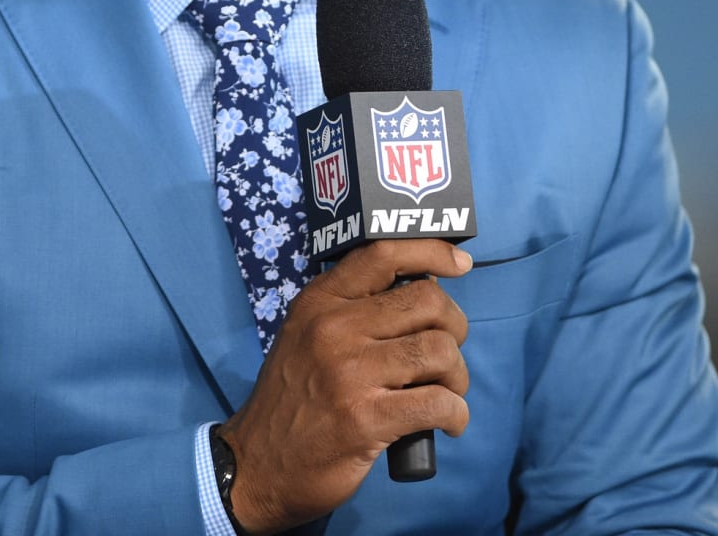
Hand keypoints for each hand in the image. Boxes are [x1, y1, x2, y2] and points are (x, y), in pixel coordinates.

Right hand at [220, 238, 472, 533]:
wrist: (256, 466)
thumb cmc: (295, 397)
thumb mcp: (308, 334)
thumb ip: (353, 308)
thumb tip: (423, 291)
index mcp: (321, 301)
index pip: (384, 253)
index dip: (432, 251)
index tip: (460, 264)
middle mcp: (335, 328)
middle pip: (428, 302)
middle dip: (454, 327)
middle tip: (445, 354)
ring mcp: (350, 374)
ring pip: (440, 351)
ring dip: (457, 375)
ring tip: (447, 391)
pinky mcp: (366, 420)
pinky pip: (438, 403)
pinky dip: (456, 413)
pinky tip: (449, 422)